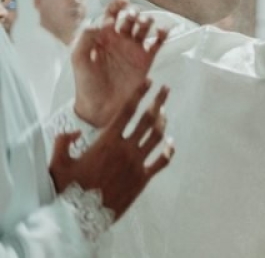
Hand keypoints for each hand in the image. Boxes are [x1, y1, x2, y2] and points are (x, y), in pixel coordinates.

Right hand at [51, 80, 172, 220]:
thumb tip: (74, 130)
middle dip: (158, 101)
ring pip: (157, 137)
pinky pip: (161, 161)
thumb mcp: (58, 163)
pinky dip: (169, 151)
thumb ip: (62, 142)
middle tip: (166, 90)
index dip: (139, 94)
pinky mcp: (143, 179)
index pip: (127, 111)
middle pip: (147, 119)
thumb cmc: (68, 190)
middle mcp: (125, 149)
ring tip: (165, 113)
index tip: (149, 82)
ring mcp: (136, 163)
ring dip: (163, 123)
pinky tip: (171, 143)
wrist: (81, 217)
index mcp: (106, 141)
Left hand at [73, 0, 169, 127]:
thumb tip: (96, 22)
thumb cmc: (86, 84)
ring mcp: (134, 49)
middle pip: (129, 18)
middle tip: (131, 18)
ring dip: (146, 21)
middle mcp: (120, 39)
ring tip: (144, 24)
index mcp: (102, 37)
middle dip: (132, 13)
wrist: (101, 108)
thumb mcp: (79, 61)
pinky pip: (157, 42)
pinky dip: (162, 34)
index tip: (123, 0)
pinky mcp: (146, 59)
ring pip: (144, 27)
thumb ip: (85, 40)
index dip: (117, 5)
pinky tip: (163, 30)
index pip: (110, 14)